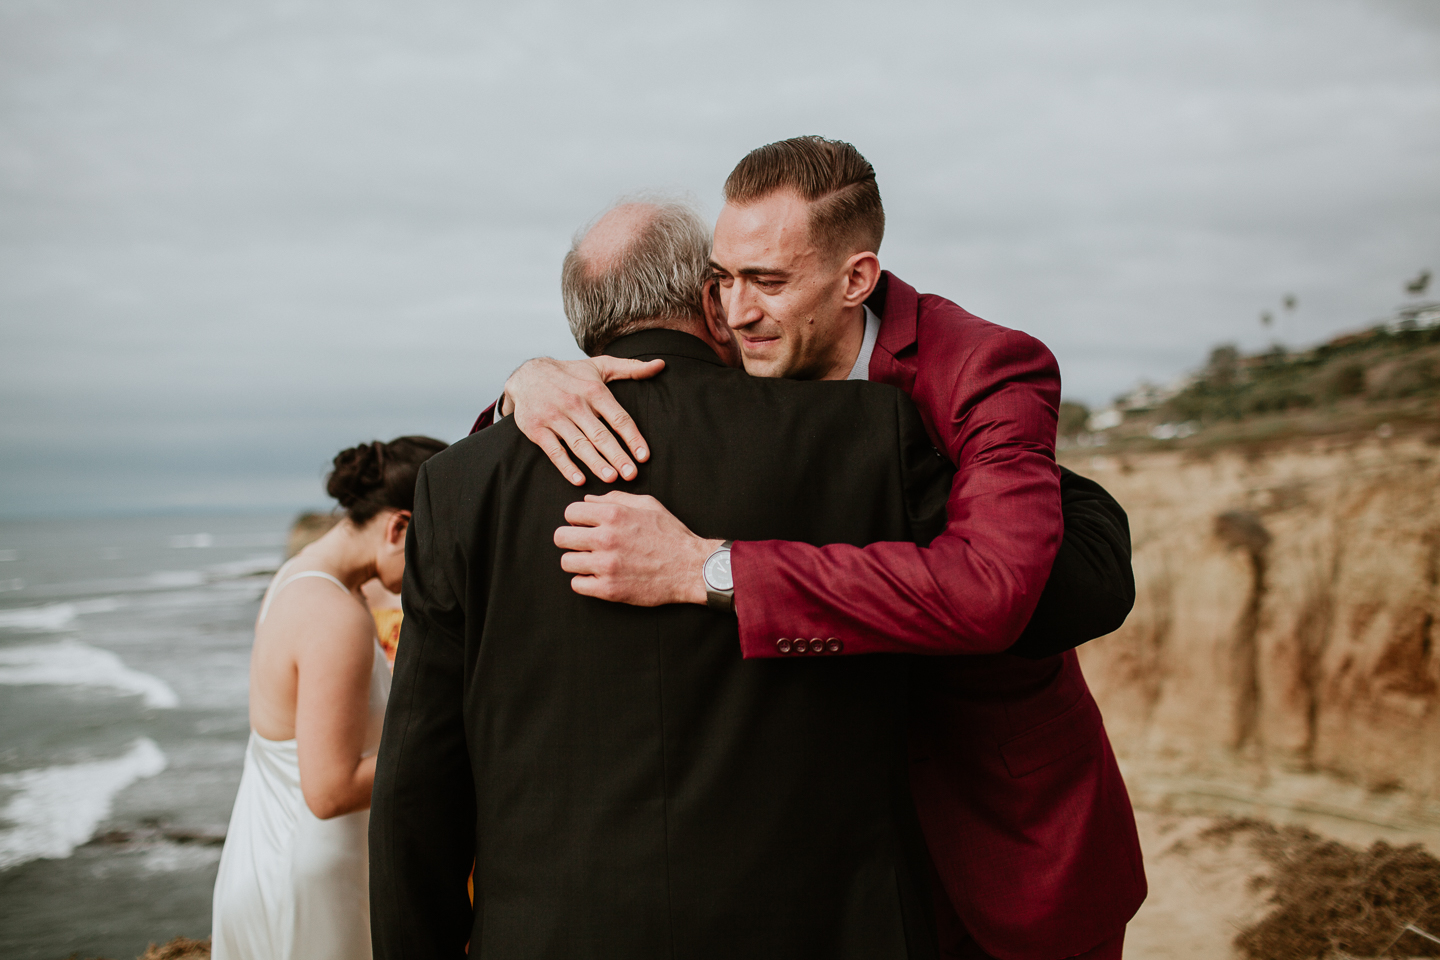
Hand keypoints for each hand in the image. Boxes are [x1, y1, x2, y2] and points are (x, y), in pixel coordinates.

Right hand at [502, 356, 663, 485]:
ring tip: (612, 478)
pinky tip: (579, 479)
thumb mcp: (600, 366)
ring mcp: (554, 417)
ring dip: (596, 463)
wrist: (526, 375)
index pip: (618, 417)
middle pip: (600, 435)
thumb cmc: (571, 374)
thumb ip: (631, 368)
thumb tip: (661, 365)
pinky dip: (566, 466)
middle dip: (617, 456)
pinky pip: (554, 451)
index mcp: (593, 390)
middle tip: (632, 475)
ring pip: (579, 445)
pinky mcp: (537, 429)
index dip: (632, 437)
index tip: (644, 456)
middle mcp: (575, 403)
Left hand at [554, 491, 722, 605]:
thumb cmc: (671, 535)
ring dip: (578, 562)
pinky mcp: (608, 589)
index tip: (585, 526)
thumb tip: (588, 500)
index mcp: (614, 514)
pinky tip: (599, 577)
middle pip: (561, 537)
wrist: (691, 568)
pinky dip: (586, 582)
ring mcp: (606, 565)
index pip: (570, 512)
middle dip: (571, 539)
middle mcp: (606, 538)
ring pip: (566, 562)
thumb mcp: (647, 505)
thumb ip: (615, 499)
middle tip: (584, 545)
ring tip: (593, 562)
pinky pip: (577, 585)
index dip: (576, 519)